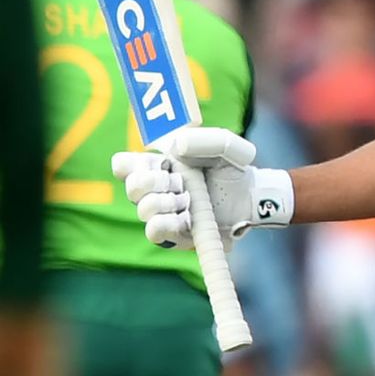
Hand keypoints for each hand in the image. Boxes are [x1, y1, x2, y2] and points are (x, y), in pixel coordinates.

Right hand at [112, 127, 293, 250]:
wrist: (250, 197)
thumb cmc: (233, 168)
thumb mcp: (225, 146)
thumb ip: (203, 139)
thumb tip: (177, 149)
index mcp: (159, 165)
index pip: (123, 165)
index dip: (133, 164)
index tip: (161, 163)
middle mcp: (155, 190)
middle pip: (133, 187)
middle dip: (156, 182)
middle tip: (181, 181)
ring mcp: (163, 214)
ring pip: (144, 209)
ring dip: (168, 202)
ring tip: (189, 199)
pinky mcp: (173, 235)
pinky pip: (154, 231)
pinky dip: (169, 223)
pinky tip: (187, 217)